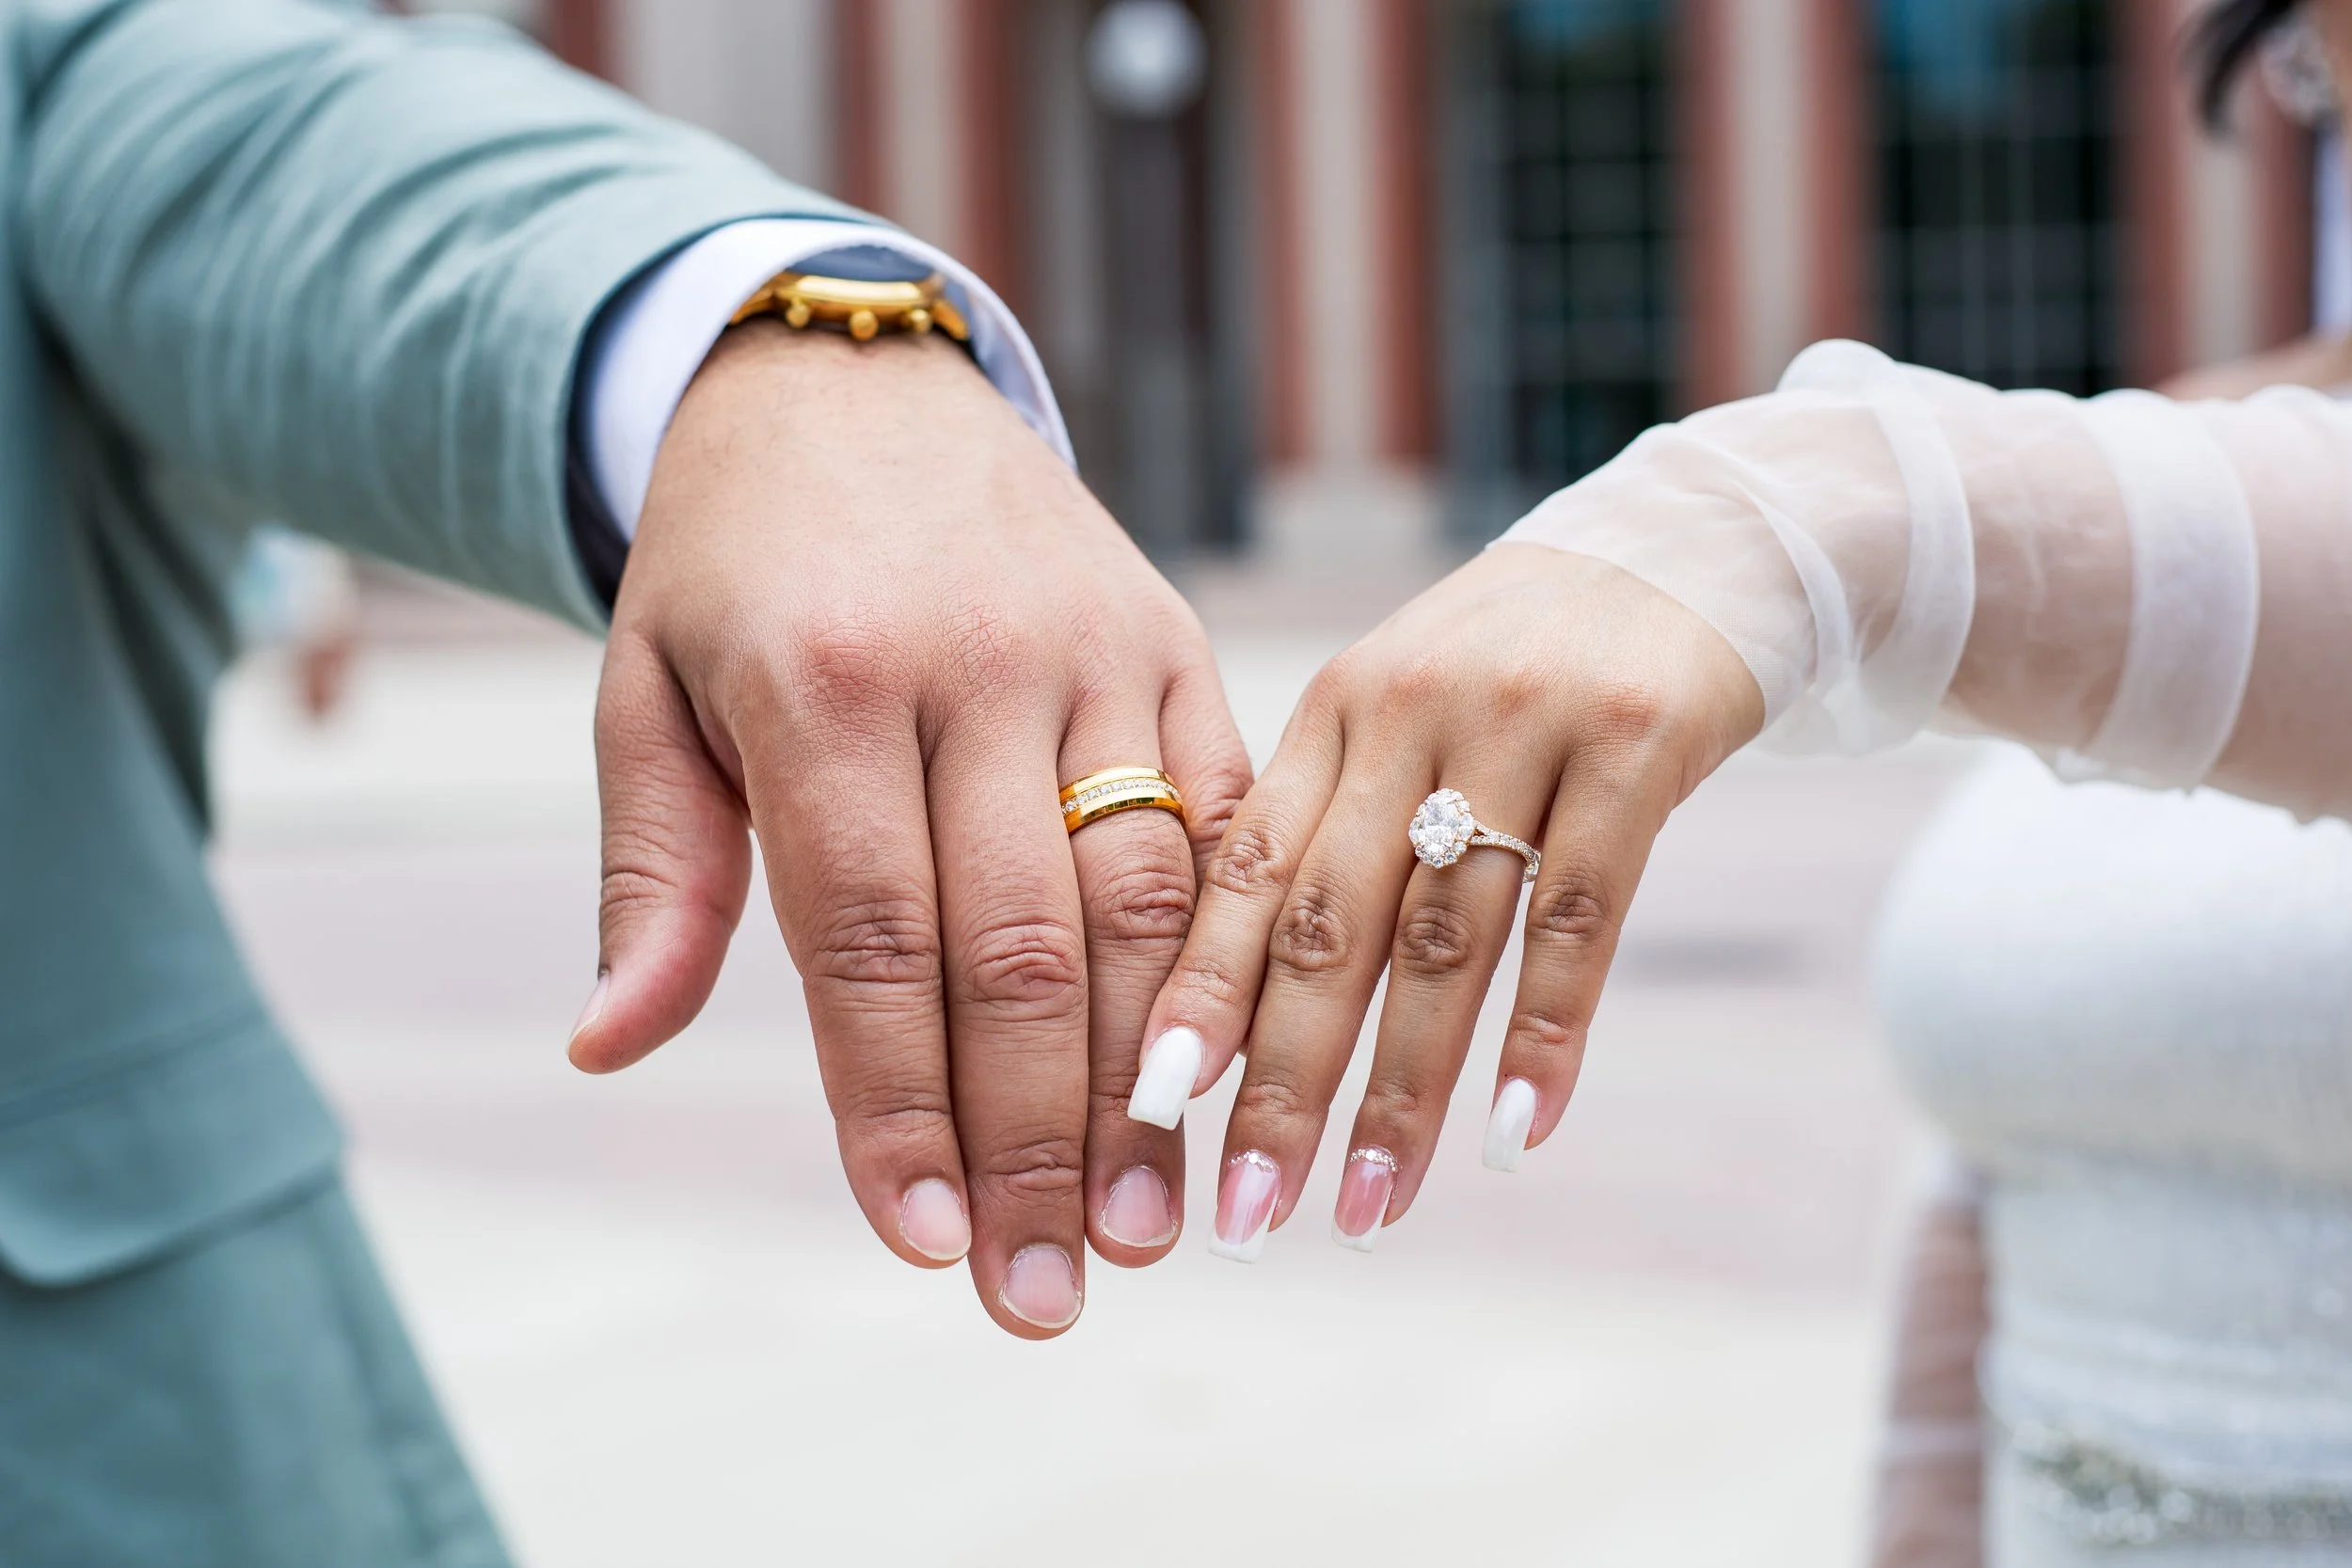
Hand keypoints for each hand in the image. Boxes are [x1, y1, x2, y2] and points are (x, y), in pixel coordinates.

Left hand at [566, 322, 1249, 1336]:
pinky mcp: (1172, 645)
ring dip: (1149, 1085)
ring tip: (1147, 1230)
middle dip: (1036, 1143)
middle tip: (1047, 1295)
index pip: (871, 940)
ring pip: (1142, 902)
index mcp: (821, 677)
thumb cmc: (733, 567)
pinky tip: (1222, 1078)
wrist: (852, 384)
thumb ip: (658, 872)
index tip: (927, 1249)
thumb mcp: (644, 691)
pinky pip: (1220, 822)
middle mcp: (973, 665)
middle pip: (1022, 948)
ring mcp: (1093, 652)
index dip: (900, 1108)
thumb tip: (610, 1049)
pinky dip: (1224, 959)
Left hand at [1135, 545, 1760, 1256]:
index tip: (1144, 1115)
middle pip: (1330, 925)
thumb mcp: (1404, 707)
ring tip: (1369, 1208)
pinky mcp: (1639, 744)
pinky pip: (1582, 918)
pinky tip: (1517, 1136)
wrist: (1698, 537)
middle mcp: (1411, 710)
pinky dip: (1545, 1036)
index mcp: (1336, 709)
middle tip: (1246, 1218)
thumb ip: (1331, 827)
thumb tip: (1235, 1008)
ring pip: (1448, 940)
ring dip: (1405, 1090)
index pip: (1244, 870)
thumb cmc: (1522, 659)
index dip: (1195, 994)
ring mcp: (1526, 725)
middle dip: (1282, 1083)